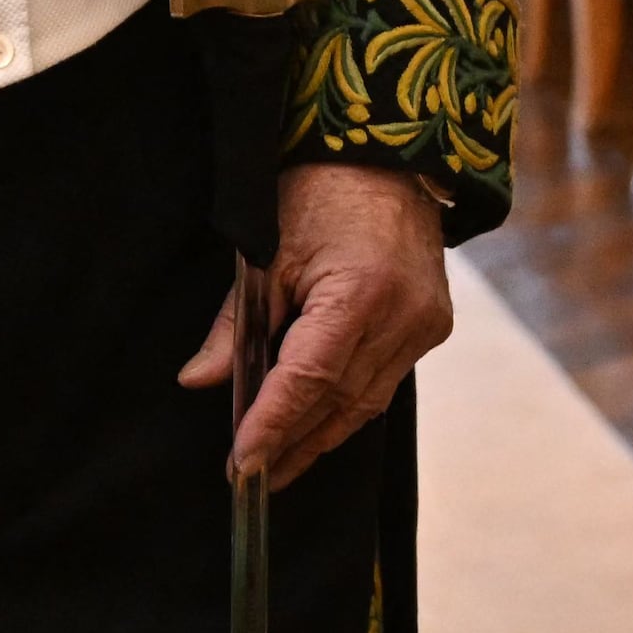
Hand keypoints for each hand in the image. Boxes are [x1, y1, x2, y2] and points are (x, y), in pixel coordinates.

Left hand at [178, 162, 449, 486]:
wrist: (389, 157)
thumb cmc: (319, 193)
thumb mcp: (265, 252)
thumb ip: (235, 325)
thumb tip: (199, 381)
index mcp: (359, 293)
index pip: (307, 380)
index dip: (272, 426)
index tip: (242, 465)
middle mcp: (402, 316)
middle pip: (338, 401)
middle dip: (292, 442)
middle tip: (250, 475)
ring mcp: (425, 325)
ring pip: (366, 402)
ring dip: (319, 435)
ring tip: (278, 464)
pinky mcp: (433, 326)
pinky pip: (386, 382)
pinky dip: (349, 405)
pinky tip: (317, 424)